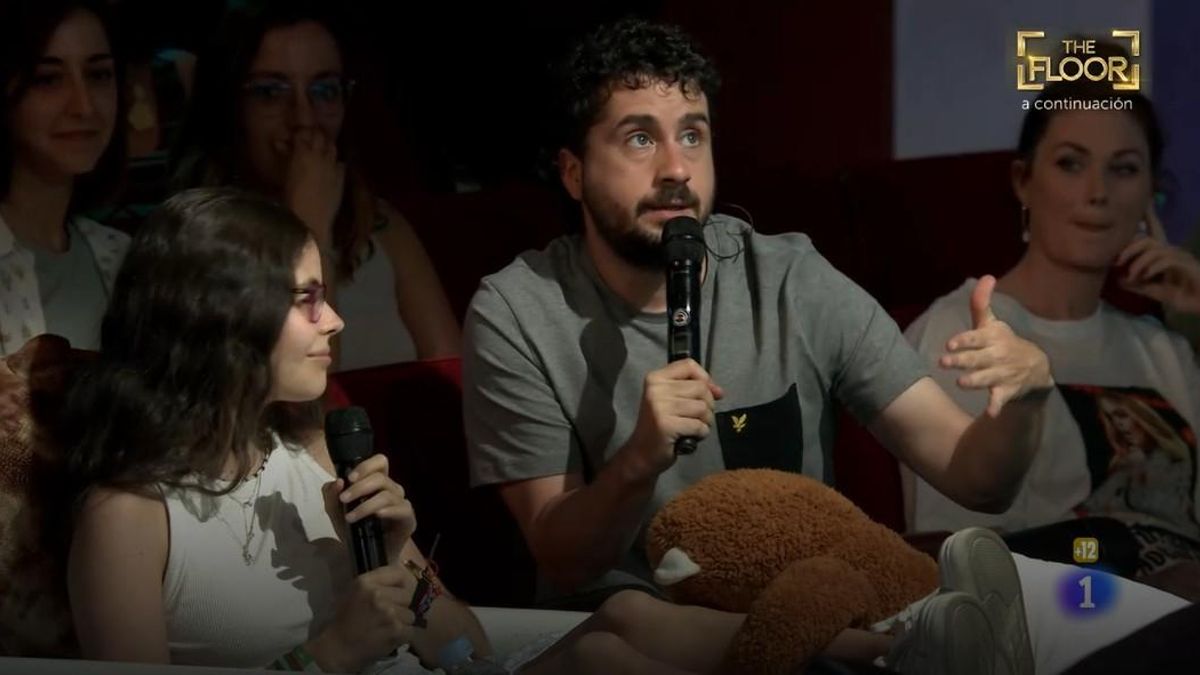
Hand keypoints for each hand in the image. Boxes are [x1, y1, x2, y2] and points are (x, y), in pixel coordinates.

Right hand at [281, 128, 344, 245]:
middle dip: (314, 133)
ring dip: (326, 144)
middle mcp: (320, 156)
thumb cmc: (291, 200)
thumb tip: (279, 142)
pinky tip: (331, 166)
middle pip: (320, 135)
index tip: (297, 130)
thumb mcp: (284, 176)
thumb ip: (285, 156)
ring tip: (320, 147)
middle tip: (309, 135)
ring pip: (332, 146)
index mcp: (302, 153)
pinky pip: (340, 163)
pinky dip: (335, 161)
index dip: (300, 130)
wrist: (311, 221)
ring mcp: (333, 166)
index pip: (302, 133)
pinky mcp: (341, 178)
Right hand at [307, 565, 416, 672]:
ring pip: (411, 615)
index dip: (404, 584)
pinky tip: (389, 637)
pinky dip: (403, 636)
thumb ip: (378, 583)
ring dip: (403, 623)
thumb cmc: (346, 620)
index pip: (400, 574)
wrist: (338, 648)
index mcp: (366, 582)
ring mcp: (388, 612)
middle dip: (402, 606)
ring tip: (388, 628)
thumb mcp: (355, 593)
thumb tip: (405, 578)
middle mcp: (378, 594)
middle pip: (408, 595)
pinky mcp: (395, 630)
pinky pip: (411, 630)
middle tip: (390, 615)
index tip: (401, 593)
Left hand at [336, 454, 415, 562]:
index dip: (366, 466)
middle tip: (344, 499)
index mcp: (378, 483)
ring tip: (351, 517)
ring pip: (387, 494)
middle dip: (360, 487)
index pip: (380, 462)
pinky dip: (388, 510)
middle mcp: (392, 490)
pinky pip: (402, 509)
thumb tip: (338, 481)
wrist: (366, 559)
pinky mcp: (409, 519)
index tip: (350, 478)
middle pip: (381, 477)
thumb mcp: (335, 513)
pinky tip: (376, 517)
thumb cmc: (354, 531)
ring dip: (366, 504)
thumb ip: (331, 496)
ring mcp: (402, 504)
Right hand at [626, 358, 723, 474]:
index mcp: (655, 378)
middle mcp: (656, 389)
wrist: (642, 453)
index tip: (707, 393)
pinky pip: (699, 425)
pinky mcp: (666, 425)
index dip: (705, 378)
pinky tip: (689, 437)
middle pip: (701, 387)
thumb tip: (719, 391)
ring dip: (705, 421)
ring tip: (692, 427)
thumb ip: (695, 390)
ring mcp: (659, 407)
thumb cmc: (661, 425)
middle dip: (707, 405)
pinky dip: (700, 433)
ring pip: (702, 407)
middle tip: (696, 417)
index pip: (689, 365)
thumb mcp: (673, 400)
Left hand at [940, 275, 1053, 417]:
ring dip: (975, 381)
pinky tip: (990, 413)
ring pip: (986, 378)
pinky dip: (996, 406)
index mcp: (992, 337)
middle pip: (977, 358)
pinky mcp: (1006, 391)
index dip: (964, 340)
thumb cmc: (1003, 342)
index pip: (976, 338)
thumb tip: (986, 276)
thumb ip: (982, 303)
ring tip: (962, 383)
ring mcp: (1002, 373)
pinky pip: (1001, 399)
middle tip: (944, 362)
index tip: (950, 343)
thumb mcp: (992, 323)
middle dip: (962, 361)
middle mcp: (997, 355)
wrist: (1037, 367)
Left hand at [1116, 206, 1199, 315]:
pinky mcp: (1189, 266)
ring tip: (1133, 276)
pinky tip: (1147, 276)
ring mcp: (1182, 257)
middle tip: (1117, 262)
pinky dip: (1154, 267)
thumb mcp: (1155, 291)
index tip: (1144, 201)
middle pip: (1148, 239)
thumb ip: (1138, 285)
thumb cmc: (1183, 296)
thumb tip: (1118, 280)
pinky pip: (1168, 259)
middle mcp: (1173, 251)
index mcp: (1164, 255)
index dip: (1150, 216)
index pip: (1155, 231)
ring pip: (1155, 249)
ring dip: (1139, 262)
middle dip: (1129, 249)